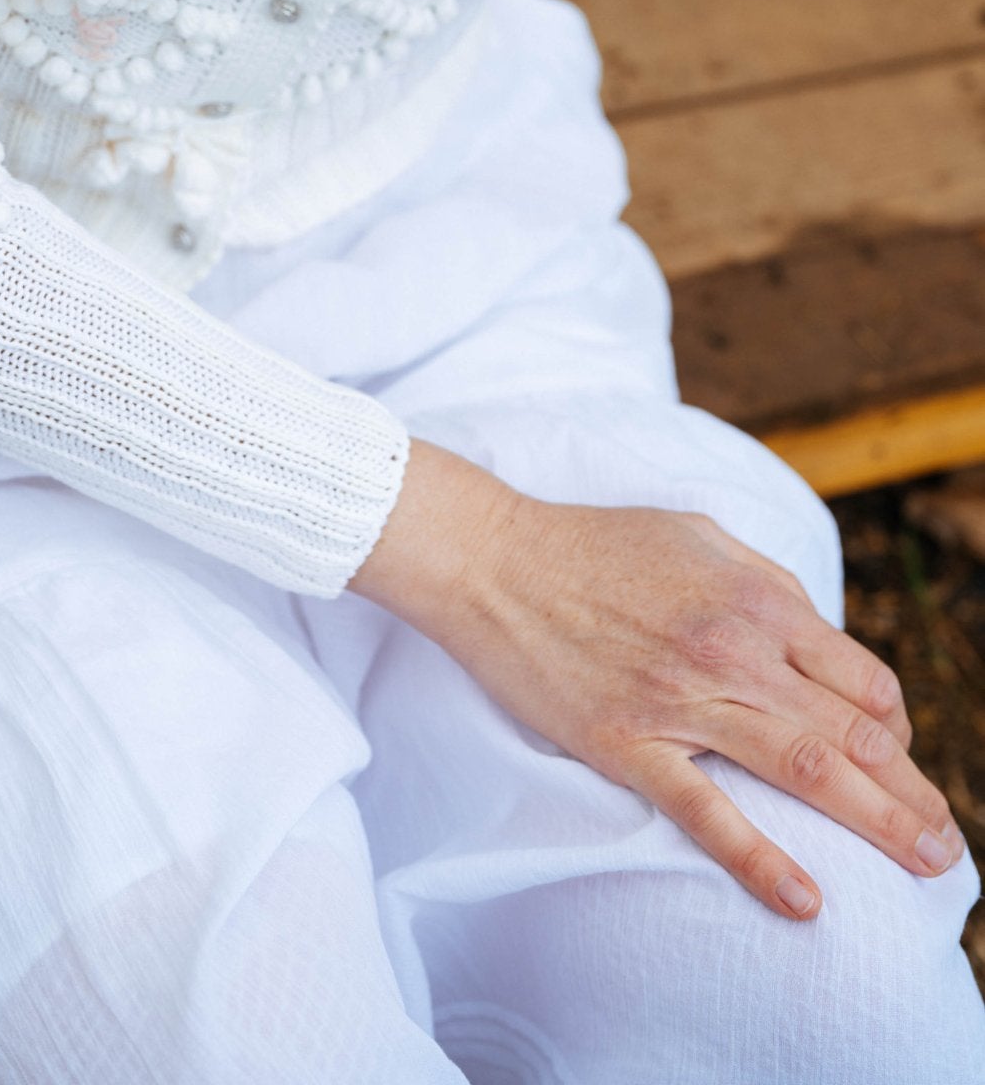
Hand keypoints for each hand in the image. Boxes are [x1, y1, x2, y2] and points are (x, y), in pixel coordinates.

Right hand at [348, 437, 965, 919]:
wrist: (495, 561)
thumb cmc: (597, 544)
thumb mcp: (701, 537)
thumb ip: (767, 586)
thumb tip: (819, 638)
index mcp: (757, 598)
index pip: (862, 679)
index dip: (896, 728)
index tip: (898, 762)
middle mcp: (734, 651)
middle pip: (852, 734)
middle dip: (911, 793)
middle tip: (946, 844)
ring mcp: (681, 702)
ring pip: (804, 771)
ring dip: (877, 824)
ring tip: (924, 865)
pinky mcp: (626, 743)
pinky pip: (707, 812)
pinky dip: (760, 858)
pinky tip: (805, 898)